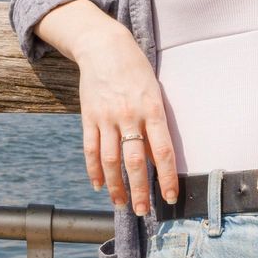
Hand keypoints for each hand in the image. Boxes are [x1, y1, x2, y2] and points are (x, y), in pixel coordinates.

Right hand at [72, 25, 180, 216]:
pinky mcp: (88, 116)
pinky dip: (94, 170)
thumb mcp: (154, 93)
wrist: (104, 46)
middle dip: (140, 190)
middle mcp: (128, 115)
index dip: (167, 178)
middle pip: (134, 161)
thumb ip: (155, 125)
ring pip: (110, 160)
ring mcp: (106, 117)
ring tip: (121, 203)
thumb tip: (156, 159)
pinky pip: (90, 149)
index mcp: (152, 109)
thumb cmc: (136, 70)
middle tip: (142, 210)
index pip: (163, 151)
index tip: (170, 197)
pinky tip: (99, 185)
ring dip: (116, 186)